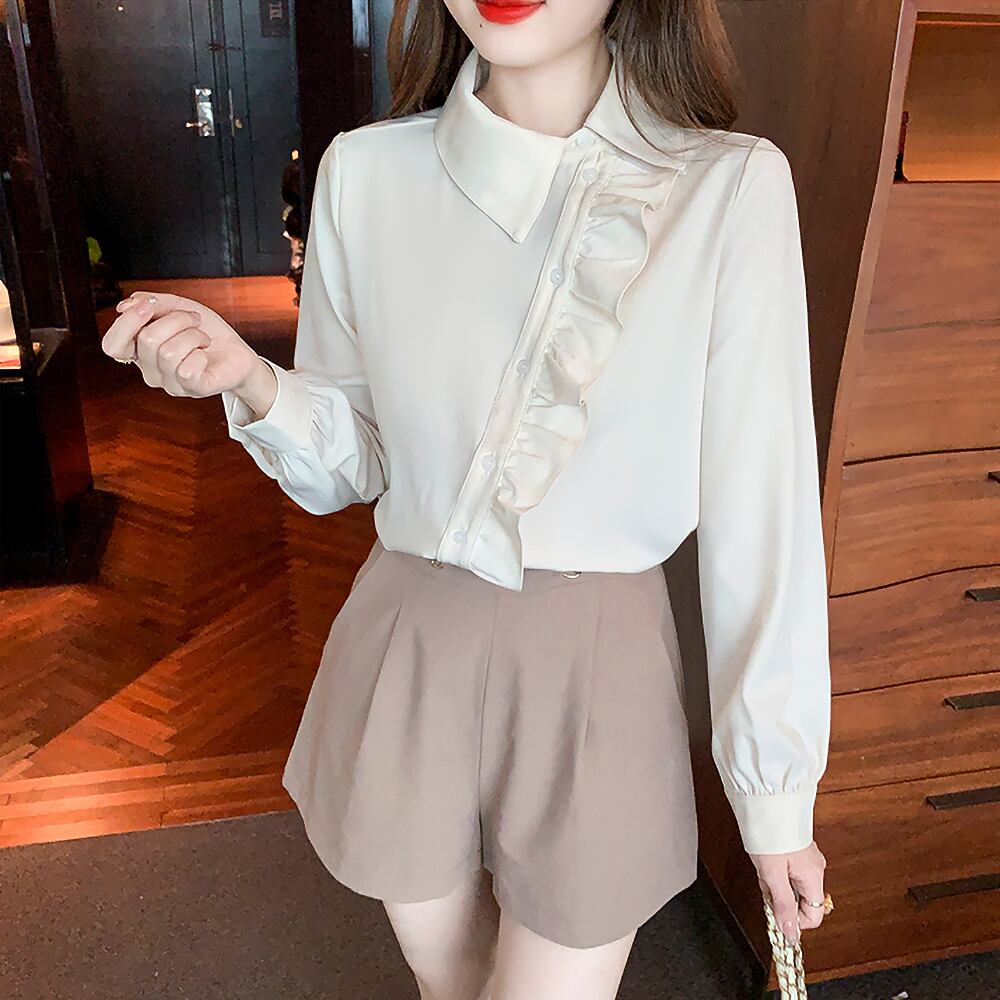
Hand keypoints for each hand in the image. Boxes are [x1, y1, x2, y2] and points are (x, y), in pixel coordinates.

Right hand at [101, 290, 265, 399]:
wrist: (236, 351)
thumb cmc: (205, 331)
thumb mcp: (177, 307)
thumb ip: (151, 303)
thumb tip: (125, 306)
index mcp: (140, 352)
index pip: (112, 345)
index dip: (126, 322)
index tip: (150, 305)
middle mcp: (150, 371)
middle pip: (147, 339)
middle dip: (176, 319)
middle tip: (193, 320)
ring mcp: (170, 384)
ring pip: (169, 352)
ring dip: (192, 334)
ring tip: (202, 337)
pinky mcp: (193, 390)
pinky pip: (186, 370)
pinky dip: (200, 353)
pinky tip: (205, 354)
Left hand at [749, 840, 827, 944]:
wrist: (765, 802)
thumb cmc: (771, 835)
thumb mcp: (773, 875)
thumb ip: (782, 905)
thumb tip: (790, 932)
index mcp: (814, 877)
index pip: (814, 915)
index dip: (794, 920)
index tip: (775, 912)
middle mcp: (815, 869)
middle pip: (801, 900)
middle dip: (780, 897)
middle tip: (766, 881)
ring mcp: (806, 859)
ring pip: (792, 885)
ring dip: (775, 882)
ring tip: (763, 866)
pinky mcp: (796, 850)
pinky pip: (787, 871)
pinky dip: (774, 870)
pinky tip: (764, 859)